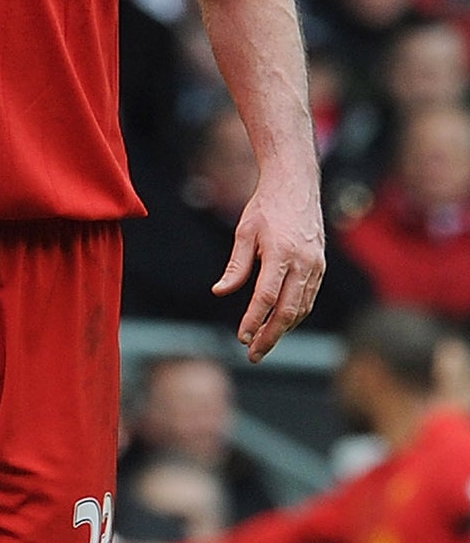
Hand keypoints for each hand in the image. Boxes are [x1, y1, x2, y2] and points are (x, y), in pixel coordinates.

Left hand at [213, 170, 324, 362]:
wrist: (296, 187)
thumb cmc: (265, 208)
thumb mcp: (244, 232)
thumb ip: (236, 266)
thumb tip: (221, 292)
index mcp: (281, 254)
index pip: (266, 297)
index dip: (253, 321)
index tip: (241, 338)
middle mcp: (303, 263)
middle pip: (287, 311)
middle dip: (270, 336)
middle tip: (252, 355)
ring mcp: (316, 266)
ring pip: (301, 308)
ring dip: (283, 329)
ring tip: (262, 344)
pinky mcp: (321, 267)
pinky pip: (308, 298)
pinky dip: (294, 315)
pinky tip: (279, 325)